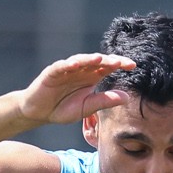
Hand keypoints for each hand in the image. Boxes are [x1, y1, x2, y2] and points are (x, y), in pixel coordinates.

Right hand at [15, 53, 136, 127]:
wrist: (40, 113)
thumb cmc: (63, 109)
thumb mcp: (87, 107)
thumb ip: (104, 101)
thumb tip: (127, 97)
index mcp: (91, 77)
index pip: (108, 67)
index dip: (120, 64)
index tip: (133, 66)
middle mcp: (81, 70)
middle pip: (97, 61)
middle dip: (109, 60)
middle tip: (120, 62)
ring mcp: (66, 69)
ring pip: (80, 60)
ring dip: (90, 59)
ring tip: (100, 59)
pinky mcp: (52, 72)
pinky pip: (61, 66)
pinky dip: (68, 64)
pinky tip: (76, 64)